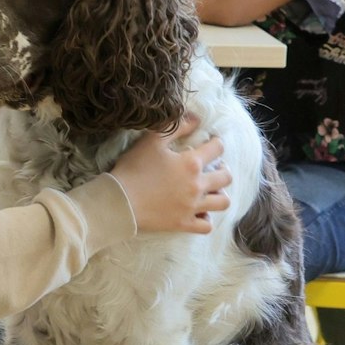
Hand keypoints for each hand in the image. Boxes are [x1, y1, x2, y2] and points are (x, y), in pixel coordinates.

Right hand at [108, 114, 231, 233]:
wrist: (119, 202)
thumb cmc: (133, 168)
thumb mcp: (152, 140)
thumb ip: (176, 127)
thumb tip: (196, 119)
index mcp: (191, 163)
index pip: (217, 148)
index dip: (217, 143)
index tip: (212, 144)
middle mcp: (197, 185)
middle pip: (226, 177)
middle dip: (222, 169)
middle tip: (212, 168)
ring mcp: (192, 207)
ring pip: (222, 202)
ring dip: (219, 194)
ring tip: (210, 191)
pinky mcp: (183, 223)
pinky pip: (207, 225)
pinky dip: (206, 218)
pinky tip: (199, 212)